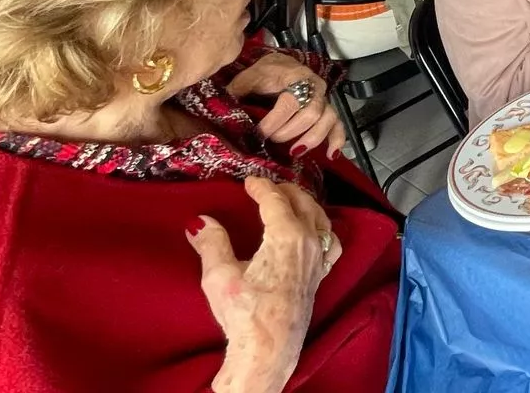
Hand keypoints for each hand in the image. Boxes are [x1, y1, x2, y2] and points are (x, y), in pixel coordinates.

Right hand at [190, 176, 337, 392]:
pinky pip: (330, 241)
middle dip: (285, 190)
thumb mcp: (220, 276)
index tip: (249, 181)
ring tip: (290, 200)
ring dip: (305, 204)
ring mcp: (319, 259)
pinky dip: (322, 227)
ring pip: (320, 218)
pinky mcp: (320, 275)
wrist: (268, 348)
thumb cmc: (245, 313)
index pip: (275, 200)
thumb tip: (200, 221)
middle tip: (267, 186)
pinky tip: (315, 230)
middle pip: (302, 203)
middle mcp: (309, 242)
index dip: (261, 187)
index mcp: (286, 235)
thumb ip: (212, 243)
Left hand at [228, 53, 344, 158]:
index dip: (275, 121)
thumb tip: (223, 112)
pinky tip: (331, 155)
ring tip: (294, 151)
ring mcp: (324, 98)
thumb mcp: (247, 78)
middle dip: (289, 131)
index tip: (259, 133)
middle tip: (271, 140)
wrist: (281, 64)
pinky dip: (337, 140)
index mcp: (295, 76)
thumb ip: (236, 93)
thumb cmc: (263, 73)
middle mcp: (315, 86)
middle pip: (311, 114)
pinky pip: (339, 125)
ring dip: (312, 138)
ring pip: (327, 120)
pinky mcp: (328, 109)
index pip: (290, 102)